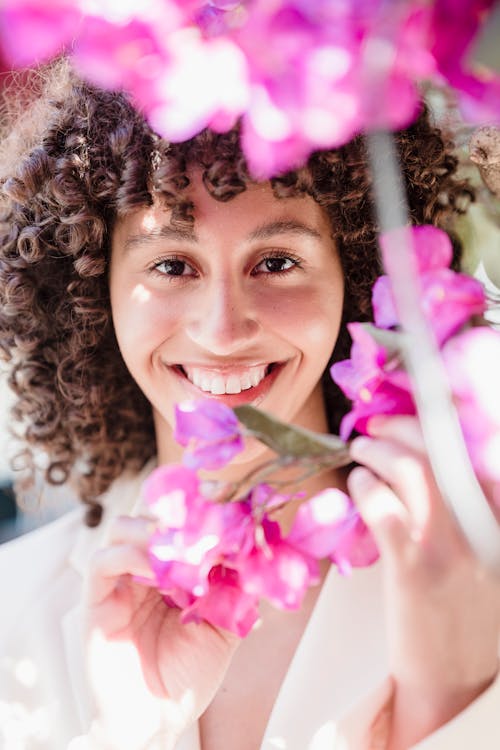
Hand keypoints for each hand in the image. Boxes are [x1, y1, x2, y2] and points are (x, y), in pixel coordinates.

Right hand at [83, 516, 239, 749]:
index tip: (225, 511)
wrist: (157, 722)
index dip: (198, 515)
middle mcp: (144, 573)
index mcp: (172, 574)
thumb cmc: (188, 677)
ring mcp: (119, 585)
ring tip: (178, 547)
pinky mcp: (96, 603)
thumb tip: (254, 557)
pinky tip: (155, 569)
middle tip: (201, 527)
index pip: (177, 527)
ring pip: (121, 530)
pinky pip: (101, 563)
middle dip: (174, 518)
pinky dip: (129, 555)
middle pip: (148, 518)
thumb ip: (234, 592)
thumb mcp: (223, 628)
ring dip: (150, 530)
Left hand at [348, 416, 499, 749]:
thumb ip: (470, 506)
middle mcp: (485, 523)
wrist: (459, 678)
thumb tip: (421, 455)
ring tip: (361, 448)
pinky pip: (384, 506)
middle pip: (444, 448)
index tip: (417, 402)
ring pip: (413, 469)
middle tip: (376, 423)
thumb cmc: (467, 610)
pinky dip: (365, 486)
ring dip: (380, 449)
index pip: (477, 447)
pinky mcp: (414, 566)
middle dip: (404, 424)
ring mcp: (451, 544)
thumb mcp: (487, 551)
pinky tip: (358, 485)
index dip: (443, 416)